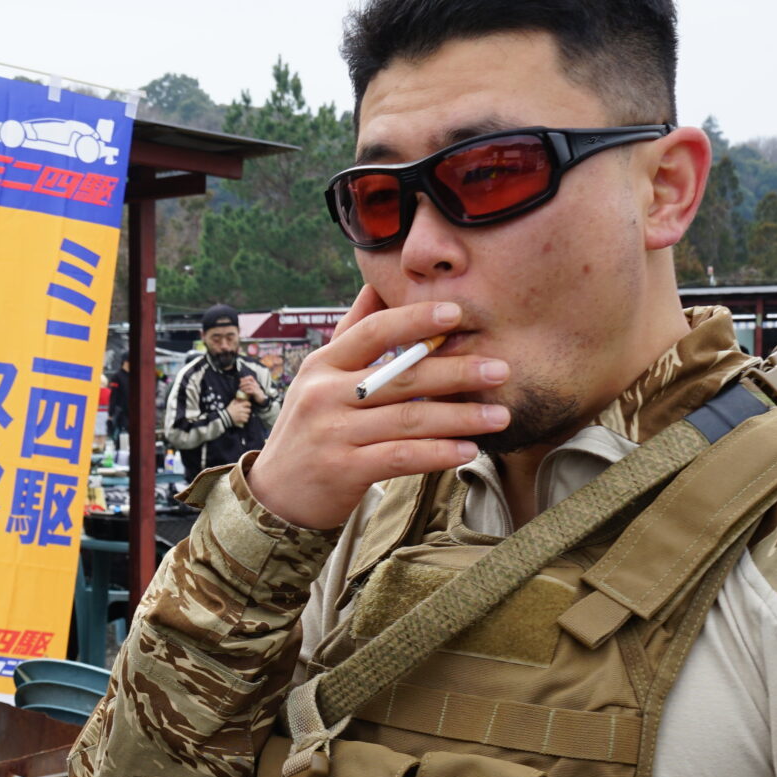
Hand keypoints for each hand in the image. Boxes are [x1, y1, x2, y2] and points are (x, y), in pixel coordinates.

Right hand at [225, 394, 253, 426]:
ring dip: (247, 416)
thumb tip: (237, 398)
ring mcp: (241, 415)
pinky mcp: (241, 419)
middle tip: (246, 412)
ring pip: (248, 415)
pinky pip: (246, 420)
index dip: (249, 404)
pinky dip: (245, 420)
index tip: (249, 405)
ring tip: (244, 416)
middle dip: (248, 411)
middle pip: (249, 410)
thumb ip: (234, 401)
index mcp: (239, 405)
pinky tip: (243, 419)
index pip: (247, 403)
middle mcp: (241, 410)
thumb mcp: (231, 404)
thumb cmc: (228, 410)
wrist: (226, 417)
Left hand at [238, 375, 265, 401]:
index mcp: (254, 382)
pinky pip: (251, 391)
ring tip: (241, 389)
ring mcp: (256, 388)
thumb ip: (247, 383)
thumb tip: (240, 379)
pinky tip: (244, 392)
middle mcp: (256, 384)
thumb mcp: (251, 386)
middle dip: (243, 383)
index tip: (241, 380)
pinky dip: (247, 391)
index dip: (245, 378)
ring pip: (249, 386)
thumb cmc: (255, 391)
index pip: (251, 377)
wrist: (261, 397)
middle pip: (248, 382)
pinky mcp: (256, 392)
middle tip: (239, 386)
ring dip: (244, 387)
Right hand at [244, 288, 510, 530]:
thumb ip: (352, 332)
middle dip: (456, 371)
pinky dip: (438, 453)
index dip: (416, 319)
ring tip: (499, 415)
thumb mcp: (319, 377)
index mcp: (322, 365)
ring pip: (408, 419)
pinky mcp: (344, 470)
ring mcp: (333, 434)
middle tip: (501, 369)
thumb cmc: (310, 429)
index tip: (457, 313)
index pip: (374, 331)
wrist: (275, 495)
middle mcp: (325, 395)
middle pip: (401, 376)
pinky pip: (401, 458)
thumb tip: (376, 282)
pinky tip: (468, 450)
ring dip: (460, 417)